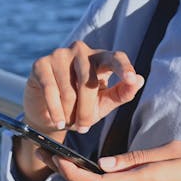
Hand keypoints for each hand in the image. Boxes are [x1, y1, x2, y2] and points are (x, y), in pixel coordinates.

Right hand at [24, 40, 143, 137]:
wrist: (50, 114)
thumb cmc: (81, 107)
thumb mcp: (104, 103)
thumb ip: (121, 94)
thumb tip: (139, 80)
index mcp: (101, 58)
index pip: (116, 58)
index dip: (124, 68)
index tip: (131, 79)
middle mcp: (81, 51)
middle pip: (89, 83)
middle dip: (87, 111)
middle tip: (84, 129)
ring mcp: (60, 54)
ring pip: (69, 90)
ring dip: (69, 113)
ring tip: (67, 121)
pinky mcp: (41, 63)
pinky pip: (51, 90)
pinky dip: (55, 110)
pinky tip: (56, 121)